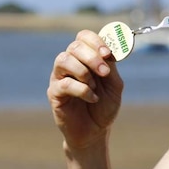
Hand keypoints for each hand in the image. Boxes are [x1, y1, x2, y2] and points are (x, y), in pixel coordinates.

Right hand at [47, 30, 124, 149]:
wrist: (95, 131)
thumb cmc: (105, 106)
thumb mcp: (114, 85)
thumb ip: (111, 67)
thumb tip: (109, 51)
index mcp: (85, 57)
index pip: (84, 37)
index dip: (96, 41)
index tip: (108, 53)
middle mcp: (70, 63)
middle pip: (74, 46)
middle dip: (92, 57)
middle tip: (105, 72)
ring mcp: (60, 77)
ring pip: (63, 60)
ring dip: (84, 71)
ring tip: (95, 87)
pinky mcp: (54, 93)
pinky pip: (64, 84)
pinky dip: (82, 90)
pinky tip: (93, 98)